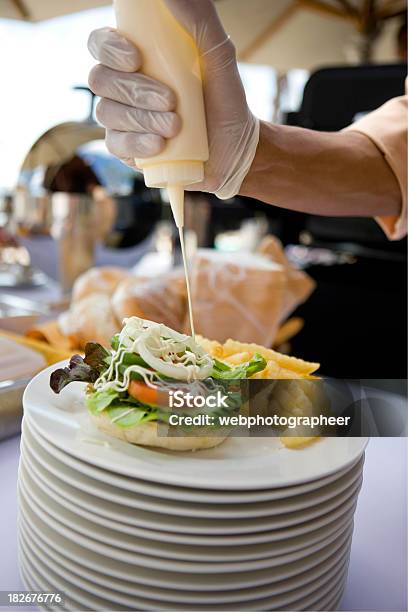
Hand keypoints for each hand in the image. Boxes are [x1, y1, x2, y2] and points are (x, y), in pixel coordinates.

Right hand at [88, 0, 258, 197]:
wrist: (234, 150)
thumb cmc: (224, 101)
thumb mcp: (219, 56)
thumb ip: (199, 19)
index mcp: (136, 57)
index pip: (101, 43)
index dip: (109, 48)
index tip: (136, 59)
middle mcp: (122, 86)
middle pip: (100, 79)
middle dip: (136, 92)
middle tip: (171, 101)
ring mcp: (121, 119)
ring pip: (106, 112)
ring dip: (141, 119)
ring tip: (175, 126)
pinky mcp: (126, 150)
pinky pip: (115, 144)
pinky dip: (138, 143)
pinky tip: (160, 145)